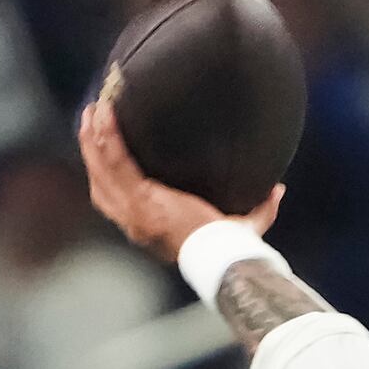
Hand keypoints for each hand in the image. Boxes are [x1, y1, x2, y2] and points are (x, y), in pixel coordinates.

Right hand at [77, 100, 280, 263]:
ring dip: (94, 139)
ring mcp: (134, 211)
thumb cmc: (233, 248)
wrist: (225, 256)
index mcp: (148, 227)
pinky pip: (116, 162)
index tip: (106, 152)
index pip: (116, 200)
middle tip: (91, 122)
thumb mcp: (242, 227)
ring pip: (102, 169)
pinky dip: (107, 139)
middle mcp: (134, 220)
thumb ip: (259, 209)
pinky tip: (103, 118)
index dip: (106, 176)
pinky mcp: (142, 199)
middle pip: (101, 182)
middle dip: (92, 151)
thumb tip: (278, 190)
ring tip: (92, 112)